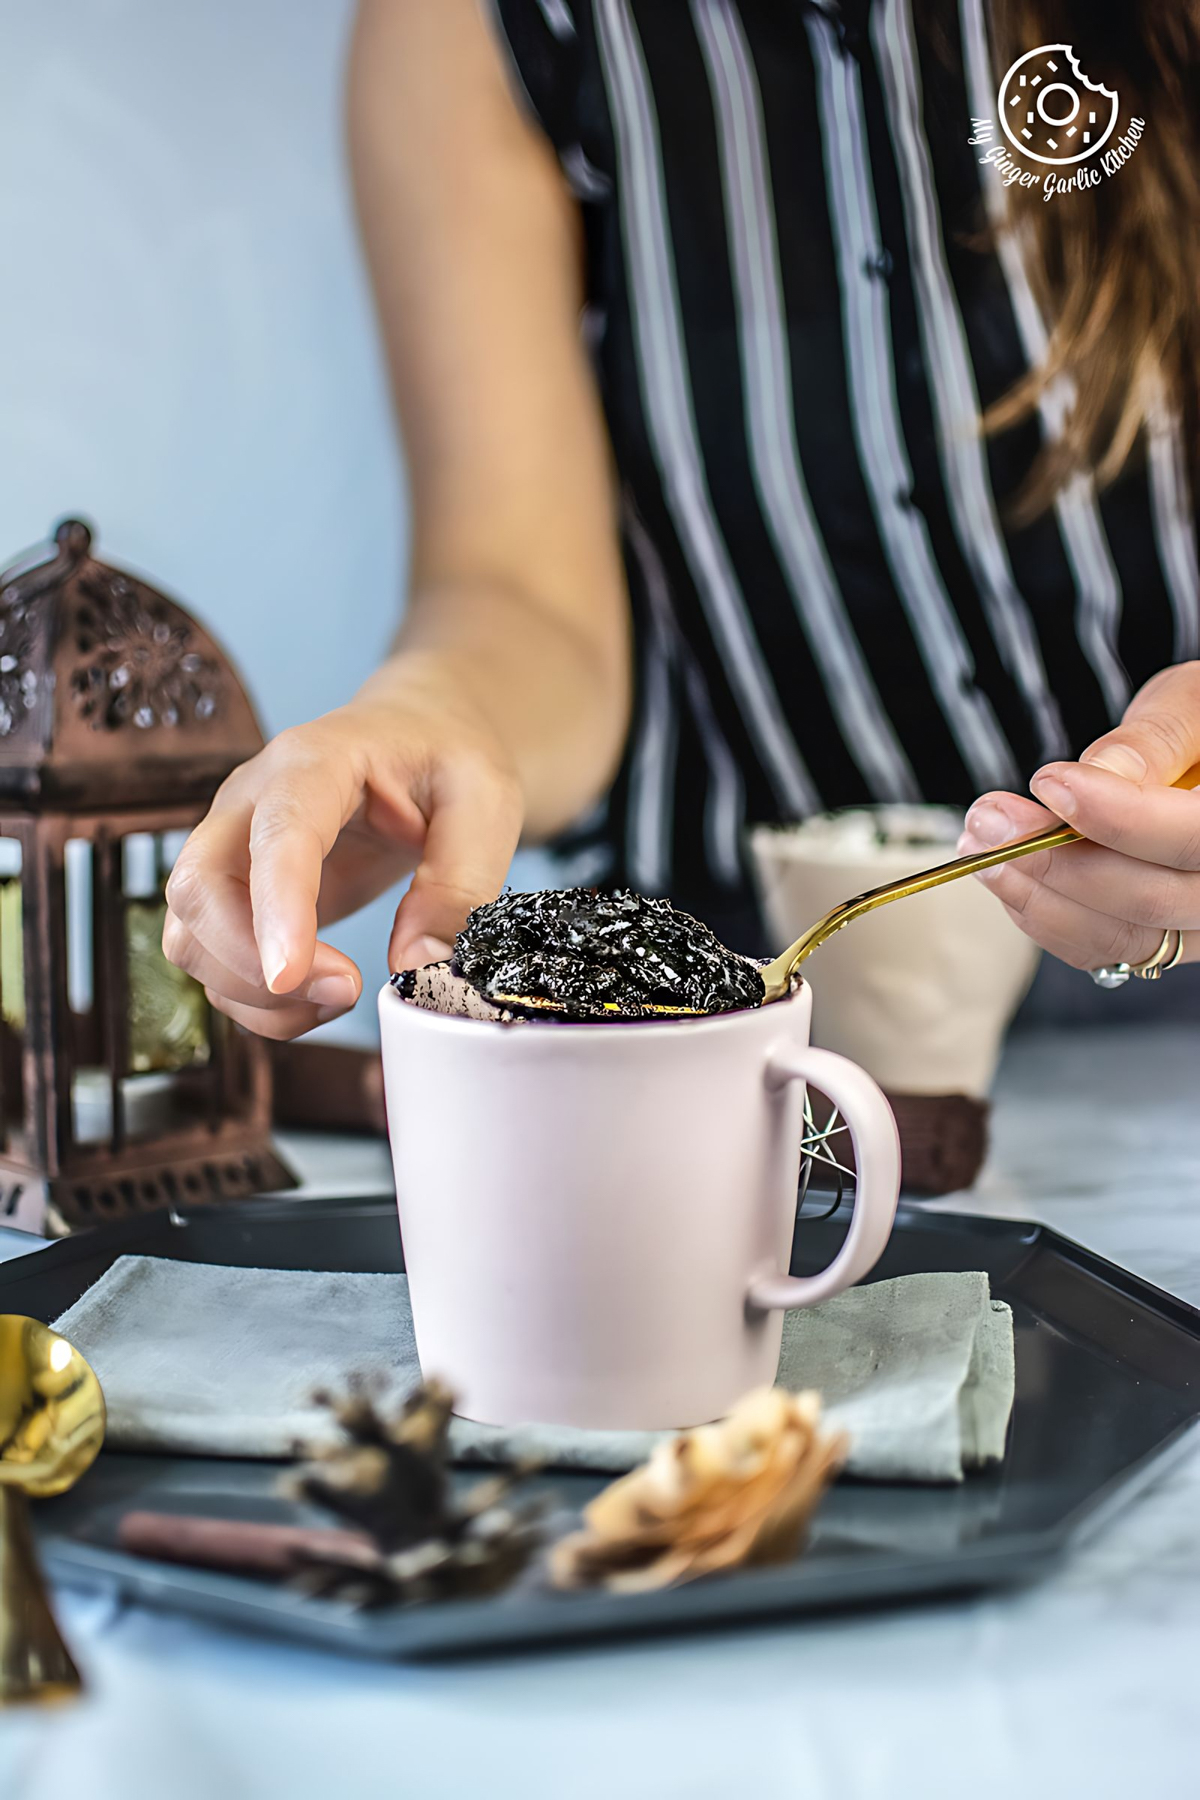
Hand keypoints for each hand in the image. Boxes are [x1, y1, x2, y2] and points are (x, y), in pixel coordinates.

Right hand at [162, 674, 522, 1038]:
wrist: (417, 735)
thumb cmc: (447, 758)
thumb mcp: (487, 804)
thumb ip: (459, 885)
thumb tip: (416, 965)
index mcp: (316, 762)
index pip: (276, 832)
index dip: (276, 905)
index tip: (290, 973)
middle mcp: (251, 800)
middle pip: (198, 887)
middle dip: (250, 963)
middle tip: (344, 990)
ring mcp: (233, 846)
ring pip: (190, 935)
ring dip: (253, 993)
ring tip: (341, 995)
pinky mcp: (236, 891)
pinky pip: (211, 960)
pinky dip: (255, 1002)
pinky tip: (320, 997)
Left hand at [958, 662, 1199, 973]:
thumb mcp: (1189, 703)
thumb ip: (1153, 739)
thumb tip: (1101, 774)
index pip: (1194, 839)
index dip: (1120, 819)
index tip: (1051, 784)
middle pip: (1150, 899)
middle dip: (1054, 859)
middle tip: (991, 818)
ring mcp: (1197, 922)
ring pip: (1119, 934)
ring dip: (1035, 894)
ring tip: (981, 845)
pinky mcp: (1159, 937)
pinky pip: (1103, 948)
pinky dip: (1046, 916)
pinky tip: (1008, 875)